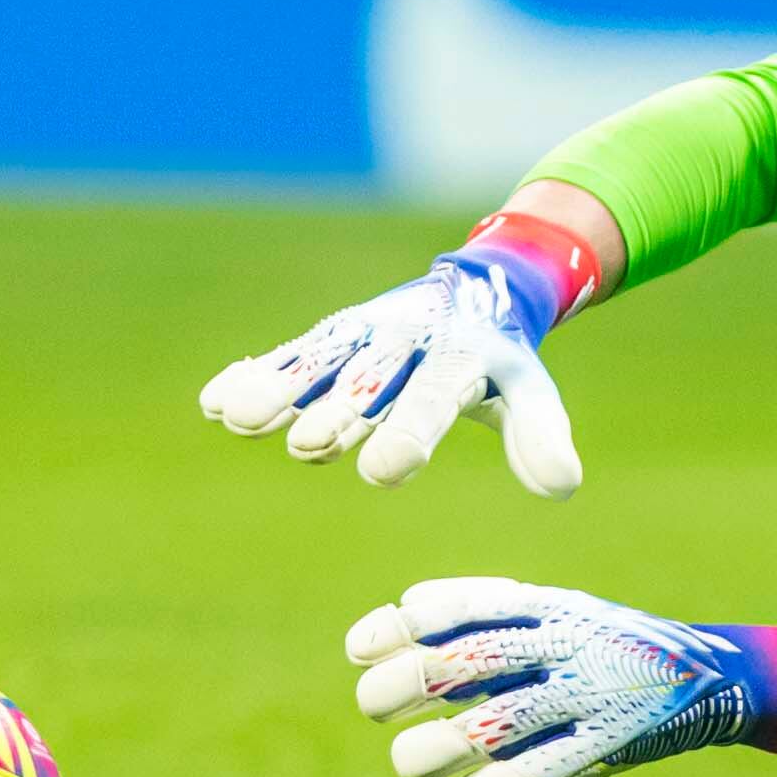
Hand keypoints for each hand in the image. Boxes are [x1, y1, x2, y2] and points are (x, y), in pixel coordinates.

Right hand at [198, 213, 596, 496]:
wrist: (475, 289)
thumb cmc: (501, 358)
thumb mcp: (528, 390)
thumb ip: (539, 435)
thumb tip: (563, 488)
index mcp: (458, 358)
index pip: (434, 399)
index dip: (409, 433)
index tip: (383, 471)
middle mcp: (405, 343)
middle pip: (368, 383)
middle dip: (339, 414)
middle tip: (308, 446)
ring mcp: (362, 338)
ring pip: (319, 365)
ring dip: (280, 391)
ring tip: (238, 418)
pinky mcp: (332, 339)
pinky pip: (291, 357)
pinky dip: (256, 375)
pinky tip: (213, 403)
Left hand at [346, 578, 776, 776]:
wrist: (715, 676)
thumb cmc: (610, 648)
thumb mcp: (556, 615)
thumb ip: (488, 621)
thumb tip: (390, 623)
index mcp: (548, 605)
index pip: (461, 605)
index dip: (401, 626)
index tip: (361, 648)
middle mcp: (566, 643)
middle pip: (465, 663)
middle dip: (405, 686)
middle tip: (374, 706)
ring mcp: (591, 693)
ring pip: (493, 725)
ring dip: (435, 749)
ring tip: (409, 762)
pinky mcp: (612, 743)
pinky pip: (542, 773)